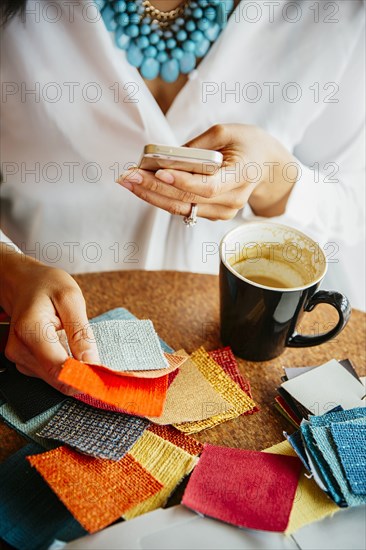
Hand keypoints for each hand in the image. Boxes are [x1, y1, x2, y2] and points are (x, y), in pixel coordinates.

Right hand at [0, 245, 99, 393]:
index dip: (84, 378)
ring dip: (74, 371)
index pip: (58, 368)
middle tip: (103, 367)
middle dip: (82, 376)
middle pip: (57, 378)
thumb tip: (91, 363)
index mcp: (31, 330)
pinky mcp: (23, 361)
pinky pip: (50, 373)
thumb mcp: (71, 299)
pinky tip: (71, 351)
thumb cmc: (47, 285)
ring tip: (84, 350)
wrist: (24, 283)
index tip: (105, 377)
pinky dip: (65, 367)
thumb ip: (81, 333)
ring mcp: (19, 357)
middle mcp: (19, 348)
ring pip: (54, 379)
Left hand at [116, 124, 297, 219]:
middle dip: (154, 188)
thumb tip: (165, 157)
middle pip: (188, 200)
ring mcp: (223, 211)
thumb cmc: (248, 144)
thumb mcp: (226, 132)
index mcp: (242, 175)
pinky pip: (184, 208)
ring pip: (182, 208)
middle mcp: (233, 200)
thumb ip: (197, 146)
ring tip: (128, 181)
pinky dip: (162, 198)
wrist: (268, 167)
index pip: (209, 186)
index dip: (183, 182)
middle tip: (128, 176)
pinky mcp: (213, 214)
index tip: (159, 172)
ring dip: (152, 195)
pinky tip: (143, 186)